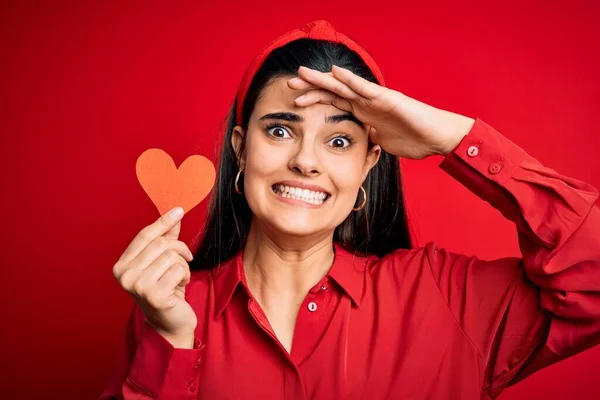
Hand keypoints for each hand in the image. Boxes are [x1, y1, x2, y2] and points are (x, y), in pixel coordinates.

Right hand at [112, 207, 196, 346]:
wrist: (170, 323)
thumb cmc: (166, 290)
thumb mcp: (163, 262)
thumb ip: (166, 238)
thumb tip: (175, 213)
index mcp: (121, 265)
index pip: (144, 235)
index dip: (163, 221)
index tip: (179, 210)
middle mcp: (124, 275)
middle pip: (161, 244)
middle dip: (180, 249)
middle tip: (187, 258)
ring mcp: (138, 286)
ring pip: (172, 256)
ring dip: (183, 266)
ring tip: (179, 278)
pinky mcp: (154, 295)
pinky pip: (179, 270)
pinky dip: (185, 276)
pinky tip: (180, 287)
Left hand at [288, 65, 474, 158]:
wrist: (436, 138)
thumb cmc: (413, 139)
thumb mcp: (381, 141)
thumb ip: (367, 137)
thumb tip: (358, 141)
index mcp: (363, 112)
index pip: (333, 102)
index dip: (314, 99)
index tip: (294, 101)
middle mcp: (366, 102)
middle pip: (333, 91)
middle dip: (311, 87)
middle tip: (289, 84)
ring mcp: (375, 99)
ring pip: (344, 86)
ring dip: (322, 80)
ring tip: (303, 73)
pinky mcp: (387, 99)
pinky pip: (365, 88)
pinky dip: (350, 80)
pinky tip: (335, 73)